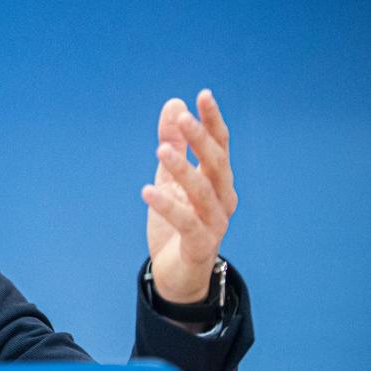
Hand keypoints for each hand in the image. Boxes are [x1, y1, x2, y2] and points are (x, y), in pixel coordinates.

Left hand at [140, 89, 237, 303]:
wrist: (178, 274)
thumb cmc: (178, 224)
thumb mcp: (170, 179)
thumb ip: (174, 145)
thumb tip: (174, 105)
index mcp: (218, 181)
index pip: (219, 145)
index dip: (212, 121)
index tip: (202, 96)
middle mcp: (223, 199)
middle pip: (216, 163)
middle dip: (200, 139)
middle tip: (182, 118)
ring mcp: (215, 223)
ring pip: (202, 192)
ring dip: (182, 169)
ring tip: (160, 150)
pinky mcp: (200, 245)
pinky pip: (186, 223)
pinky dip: (167, 206)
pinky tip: (146, 192)